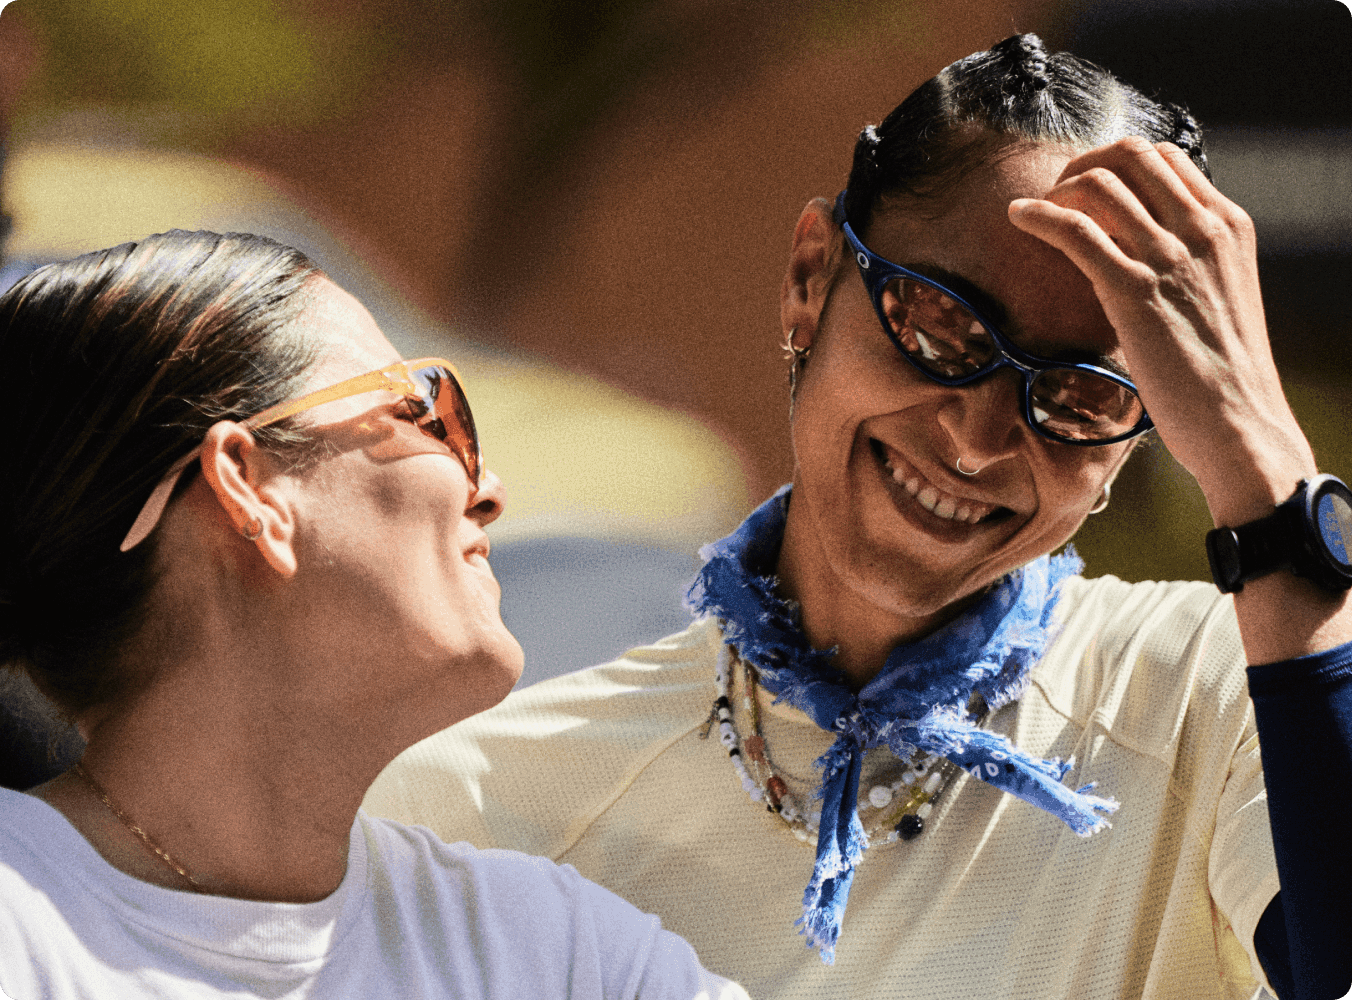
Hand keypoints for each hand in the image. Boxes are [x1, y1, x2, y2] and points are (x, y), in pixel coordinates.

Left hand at [1007, 136, 1315, 527]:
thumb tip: (1141, 248)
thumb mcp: (1219, 296)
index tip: (1087, 186)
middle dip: (1083, 165)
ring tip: (1035, 215)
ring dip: (1057, 191)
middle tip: (1057, 195)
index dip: (1117, 162)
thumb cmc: (1223, 373)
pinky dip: (1038, 215)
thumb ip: (1192, 262)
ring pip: (1100, 185)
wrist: (1238, 421)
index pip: (1166, 159)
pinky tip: (1017, 218)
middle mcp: (1203, 230)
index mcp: (1228, 225)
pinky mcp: (1134, 290)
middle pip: (1131, 157)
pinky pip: (1075, 230)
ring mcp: (1169, 258)